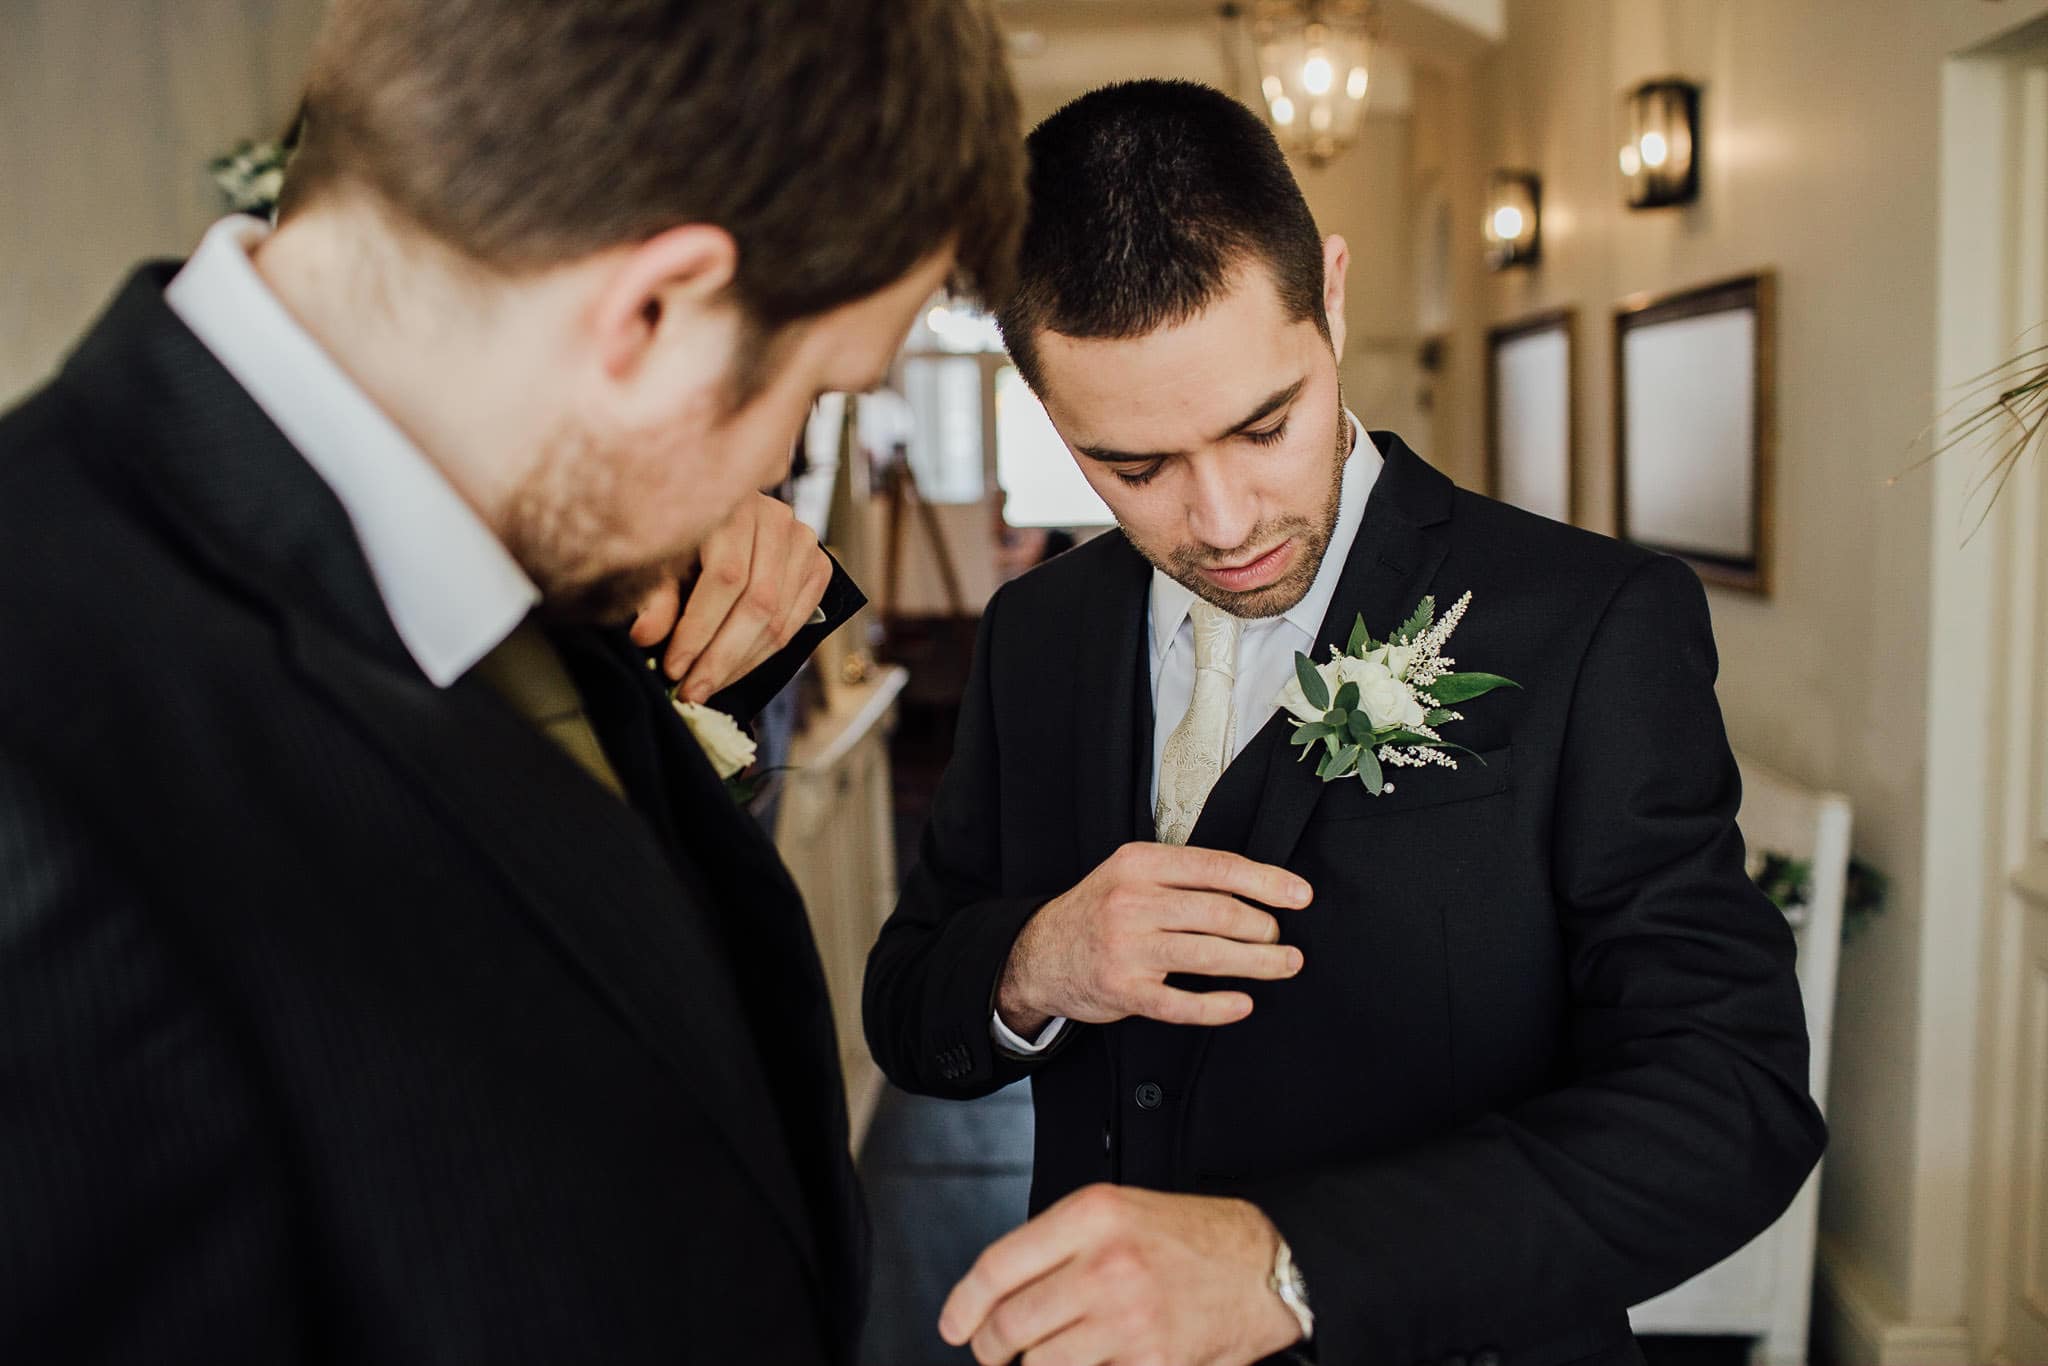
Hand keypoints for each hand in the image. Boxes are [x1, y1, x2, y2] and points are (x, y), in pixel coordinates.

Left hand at [629, 492, 832, 702]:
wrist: (724, 513)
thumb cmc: (688, 535)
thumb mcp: (663, 559)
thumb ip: (657, 598)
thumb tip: (646, 638)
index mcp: (734, 506)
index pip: (725, 578)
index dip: (699, 629)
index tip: (674, 668)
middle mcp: (776, 519)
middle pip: (758, 603)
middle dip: (722, 657)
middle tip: (693, 690)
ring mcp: (803, 542)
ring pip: (778, 618)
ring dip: (742, 662)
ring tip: (708, 685)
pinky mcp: (818, 564)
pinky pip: (795, 622)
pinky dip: (764, 654)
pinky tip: (735, 670)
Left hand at [940, 1184, 1303, 1365]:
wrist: (1264, 1266)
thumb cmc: (1192, 1238)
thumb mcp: (1119, 1212)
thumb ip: (1059, 1243)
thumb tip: (999, 1291)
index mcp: (1092, 1216)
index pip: (998, 1266)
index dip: (963, 1304)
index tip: (954, 1325)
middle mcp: (1107, 1265)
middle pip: (1011, 1325)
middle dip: (990, 1349)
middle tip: (992, 1352)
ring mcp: (1130, 1319)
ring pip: (1040, 1365)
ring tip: (1039, 1362)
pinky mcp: (1153, 1363)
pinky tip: (1089, 1365)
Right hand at [995, 843, 1310, 1037]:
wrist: (1039, 954)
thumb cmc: (1098, 912)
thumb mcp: (1130, 874)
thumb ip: (1181, 875)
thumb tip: (1255, 885)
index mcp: (1140, 864)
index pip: (1216, 867)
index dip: (1266, 882)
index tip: (1300, 896)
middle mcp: (1132, 902)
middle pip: (1219, 912)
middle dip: (1264, 927)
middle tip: (1281, 939)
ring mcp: (1127, 948)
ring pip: (1208, 955)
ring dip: (1257, 963)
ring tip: (1284, 965)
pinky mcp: (1123, 990)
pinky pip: (1180, 1003)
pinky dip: (1217, 1006)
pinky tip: (1242, 1004)